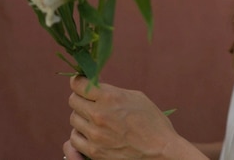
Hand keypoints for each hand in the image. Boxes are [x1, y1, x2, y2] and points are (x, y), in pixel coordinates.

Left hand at [67, 75, 203, 159]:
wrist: (160, 151)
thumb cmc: (153, 122)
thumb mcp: (136, 97)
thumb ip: (112, 92)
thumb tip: (95, 87)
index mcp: (110, 97)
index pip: (78, 84)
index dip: (78, 81)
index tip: (80, 82)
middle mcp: (99, 114)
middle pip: (73, 101)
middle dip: (80, 98)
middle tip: (89, 100)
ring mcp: (95, 134)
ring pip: (73, 119)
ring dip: (81, 117)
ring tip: (94, 118)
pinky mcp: (94, 151)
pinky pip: (74, 139)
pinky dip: (80, 134)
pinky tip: (91, 133)